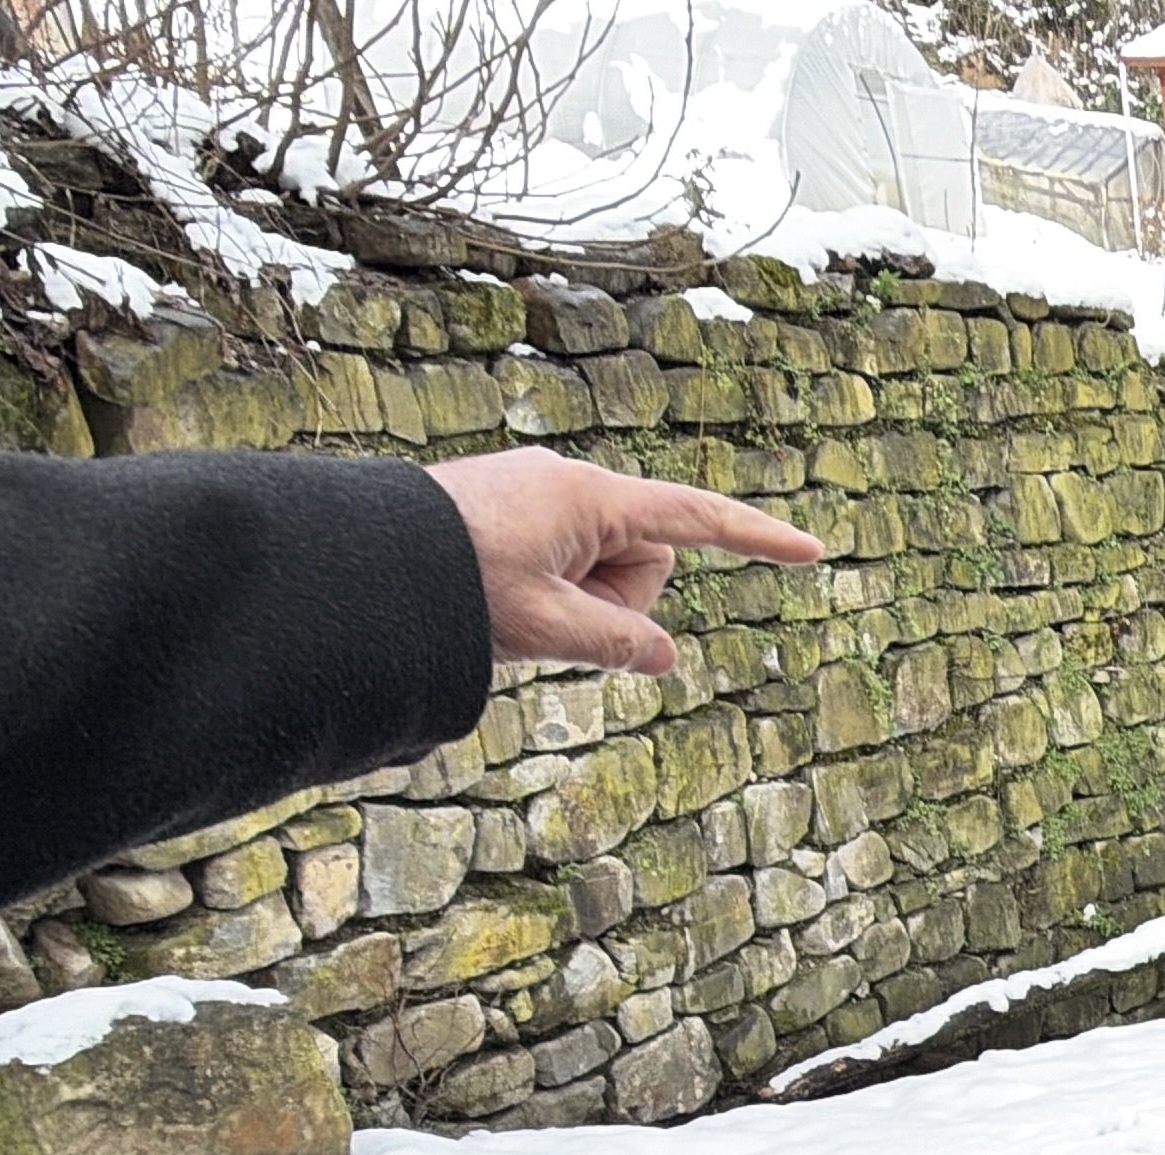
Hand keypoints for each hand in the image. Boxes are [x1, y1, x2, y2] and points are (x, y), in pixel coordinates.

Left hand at [428, 449, 822, 674]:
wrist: (351, 566)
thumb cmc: (446, 585)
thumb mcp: (544, 628)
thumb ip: (619, 643)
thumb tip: (661, 657)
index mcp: (589, 500)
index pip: (698, 520)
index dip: (759, 540)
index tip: (814, 551)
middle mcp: (568, 486)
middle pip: (643, 559)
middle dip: (617, 602)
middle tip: (551, 624)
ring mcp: (536, 497)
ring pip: (599, 567)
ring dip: (575, 602)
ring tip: (511, 611)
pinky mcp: (506, 511)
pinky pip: (560, 560)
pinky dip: (548, 590)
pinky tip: (498, 599)